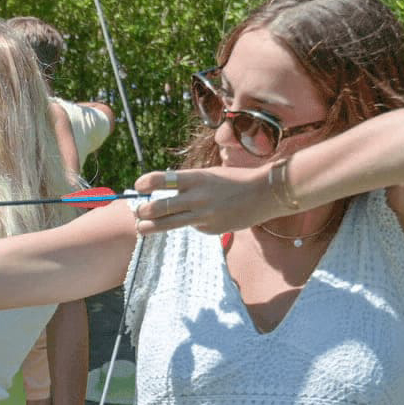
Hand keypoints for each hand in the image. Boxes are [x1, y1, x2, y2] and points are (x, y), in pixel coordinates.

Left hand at [132, 164, 273, 235]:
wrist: (266, 193)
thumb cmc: (235, 180)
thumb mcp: (210, 175)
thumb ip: (188, 184)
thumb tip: (162, 194)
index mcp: (197, 178)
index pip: (164, 179)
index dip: (147, 183)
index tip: (138, 186)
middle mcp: (198, 197)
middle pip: (161, 206)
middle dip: (144, 211)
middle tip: (138, 212)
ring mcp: (204, 215)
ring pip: (169, 223)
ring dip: (151, 226)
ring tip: (141, 227)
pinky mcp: (211, 229)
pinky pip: (194, 227)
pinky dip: (193, 223)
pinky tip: (206, 217)